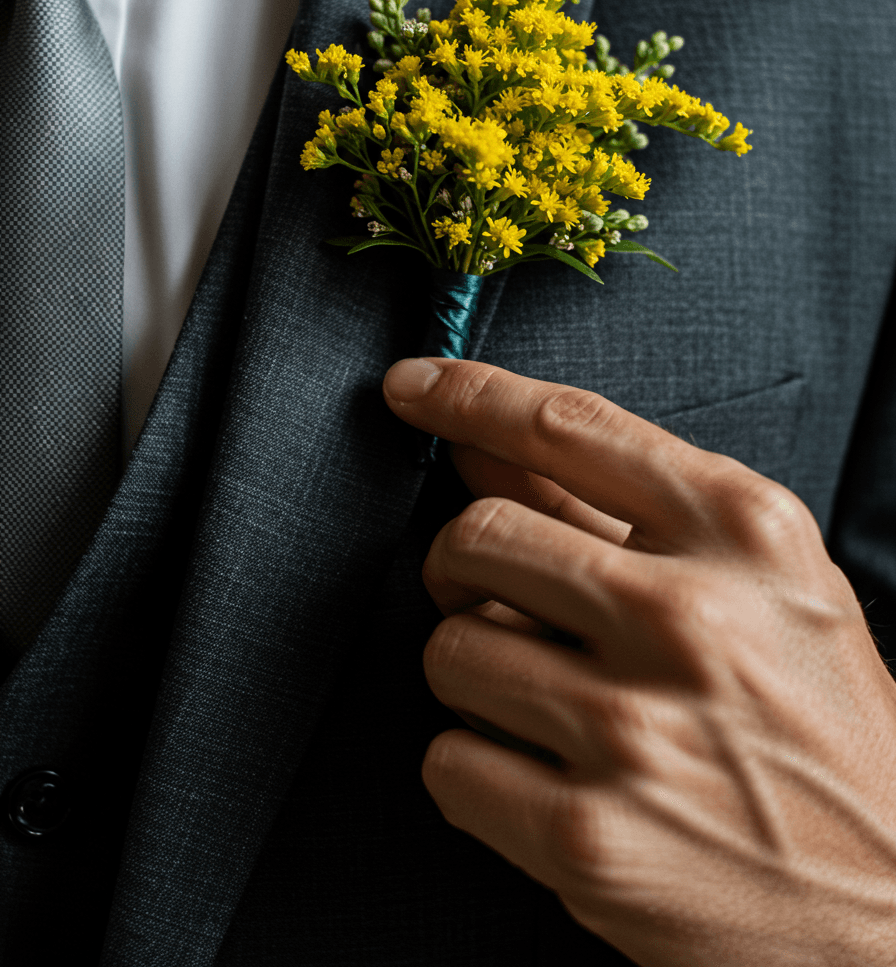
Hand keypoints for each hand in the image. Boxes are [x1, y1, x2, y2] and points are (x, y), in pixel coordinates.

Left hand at [383, 357, 895, 966]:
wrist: (890, 901)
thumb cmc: (817, 721)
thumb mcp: (756, 581)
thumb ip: (616, 504)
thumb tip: (479, 444)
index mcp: (744, 532)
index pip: (567, 427)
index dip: (467, 395)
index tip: (411, 388)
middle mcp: (691, 616)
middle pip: (478, 534)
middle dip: (459, 562)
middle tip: (488, 593)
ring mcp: (638, 730)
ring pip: (449, 649)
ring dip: (476, 672)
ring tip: (544, 700)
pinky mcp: (592, 839)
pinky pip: (447, 763)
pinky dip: (475, 767)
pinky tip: (542, 774)